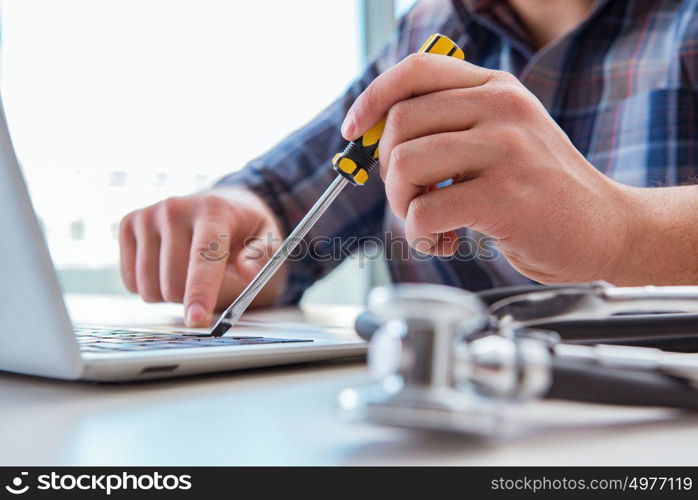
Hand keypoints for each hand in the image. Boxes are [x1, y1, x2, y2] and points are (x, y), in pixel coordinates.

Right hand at [119, 188, 285, 326]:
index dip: (200, 291)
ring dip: (169, 295)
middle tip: (206, 285)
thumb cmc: (242, 227)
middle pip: (174, 281)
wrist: (213, 204)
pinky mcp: (128, 225)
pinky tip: (165, 267)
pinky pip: (131, 282)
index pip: (203, 256)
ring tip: (187, 273)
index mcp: (213, 210)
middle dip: (190, 298)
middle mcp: (175, 209)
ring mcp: (147, 215)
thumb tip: (248, 272)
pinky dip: (149, 286)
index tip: (196, 318)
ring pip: (149, 286)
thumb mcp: (266, 236)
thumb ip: (261, 255)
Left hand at [341, 54, 633, 283]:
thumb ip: (452, 128)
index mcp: (496, 88)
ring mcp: (505, 149)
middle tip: (411, 199)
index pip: (416, 71)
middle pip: (400, 124)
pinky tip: (446, 240)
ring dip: (403, 205)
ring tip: (431, 222)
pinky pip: (424, 211)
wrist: (608, 228)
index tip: (355, 129)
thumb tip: (378, 138)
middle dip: (389, 171)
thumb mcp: (505, 137)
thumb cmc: (542, 190)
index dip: (373, 98)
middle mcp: (501, 108)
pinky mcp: (505, 196)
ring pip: (405, 166)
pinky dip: (420, 234)